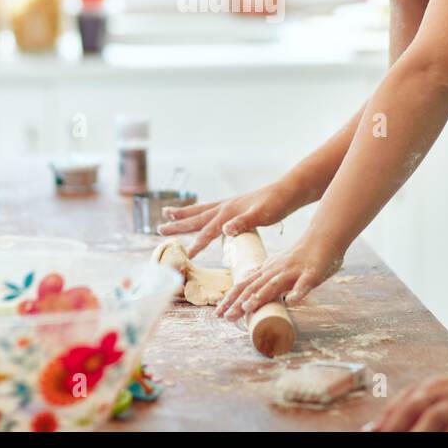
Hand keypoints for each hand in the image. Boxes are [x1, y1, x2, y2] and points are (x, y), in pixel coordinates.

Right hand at [159, 179, 301, 258]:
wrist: (288, 191)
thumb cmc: (276, 204)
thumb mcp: (262, 215)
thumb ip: (243, 222)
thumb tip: (224, 230)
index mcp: (228, 211)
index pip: (208, 231)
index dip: (197, 244)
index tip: (185, 255)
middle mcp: (225, 206)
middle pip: (196, 217)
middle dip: (178, 224)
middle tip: (159, 228)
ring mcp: (229, 204)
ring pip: (200, 210)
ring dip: (184, 214)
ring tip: (168, 212)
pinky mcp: (234, 206)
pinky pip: (210, 210)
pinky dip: (200, 213)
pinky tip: (199, 216)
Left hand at [215, 233, 342, 320]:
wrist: (322, 238)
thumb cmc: (301, 257)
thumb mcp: (278, 268)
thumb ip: (266, 281)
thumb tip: (251, 296)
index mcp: (267, 271)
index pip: (244, 286)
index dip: (230, 299)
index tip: (217, 313)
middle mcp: (275, 271)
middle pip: (254, 287)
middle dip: (238, 302)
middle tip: (224, 317)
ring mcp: (292, 272)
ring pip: (274, 284)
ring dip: (260, 296)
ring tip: (247, 307)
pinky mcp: (311, 274)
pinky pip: (304, 284)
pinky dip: (298, 292)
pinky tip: (292, 301)